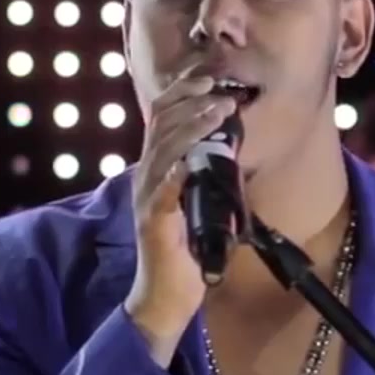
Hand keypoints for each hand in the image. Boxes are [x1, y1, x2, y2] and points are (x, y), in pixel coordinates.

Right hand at [125, 74, 238, 365]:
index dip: (181, 93)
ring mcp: (147, 198)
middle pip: (160, 124)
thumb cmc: (184, 251)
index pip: (161, 117)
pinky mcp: (153, 223)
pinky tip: (187, 161)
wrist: (164, 296)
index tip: (207, 78)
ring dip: (191, 127)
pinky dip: (175, 173)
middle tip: (218, 89)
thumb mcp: (196, 202)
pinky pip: (163, 192)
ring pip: (163, 150)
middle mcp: (146, 177)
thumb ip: (203, 174)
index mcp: (155, 169)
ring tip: (216, 111)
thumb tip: (227, 147)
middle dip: (190, 101)